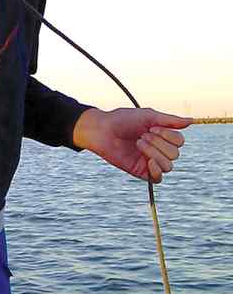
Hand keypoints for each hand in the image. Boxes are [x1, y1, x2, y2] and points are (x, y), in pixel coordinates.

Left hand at [72, 107, 192, 183]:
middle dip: (159, 143)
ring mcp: (150, 161)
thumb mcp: (148, 116)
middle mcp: (158, 149)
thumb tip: (192, 121)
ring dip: (154, 152)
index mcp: (161, 136)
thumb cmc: (122, 120)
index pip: (179, 141)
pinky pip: (158, 178)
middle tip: (142, 135)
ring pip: (169, 165)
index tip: (151, 127)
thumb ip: (170, 120)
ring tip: (138, 143)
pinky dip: (156, 170)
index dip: (168, 135)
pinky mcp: (140, 171)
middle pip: (175, 154)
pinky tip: (148, 161)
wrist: (102, 130)